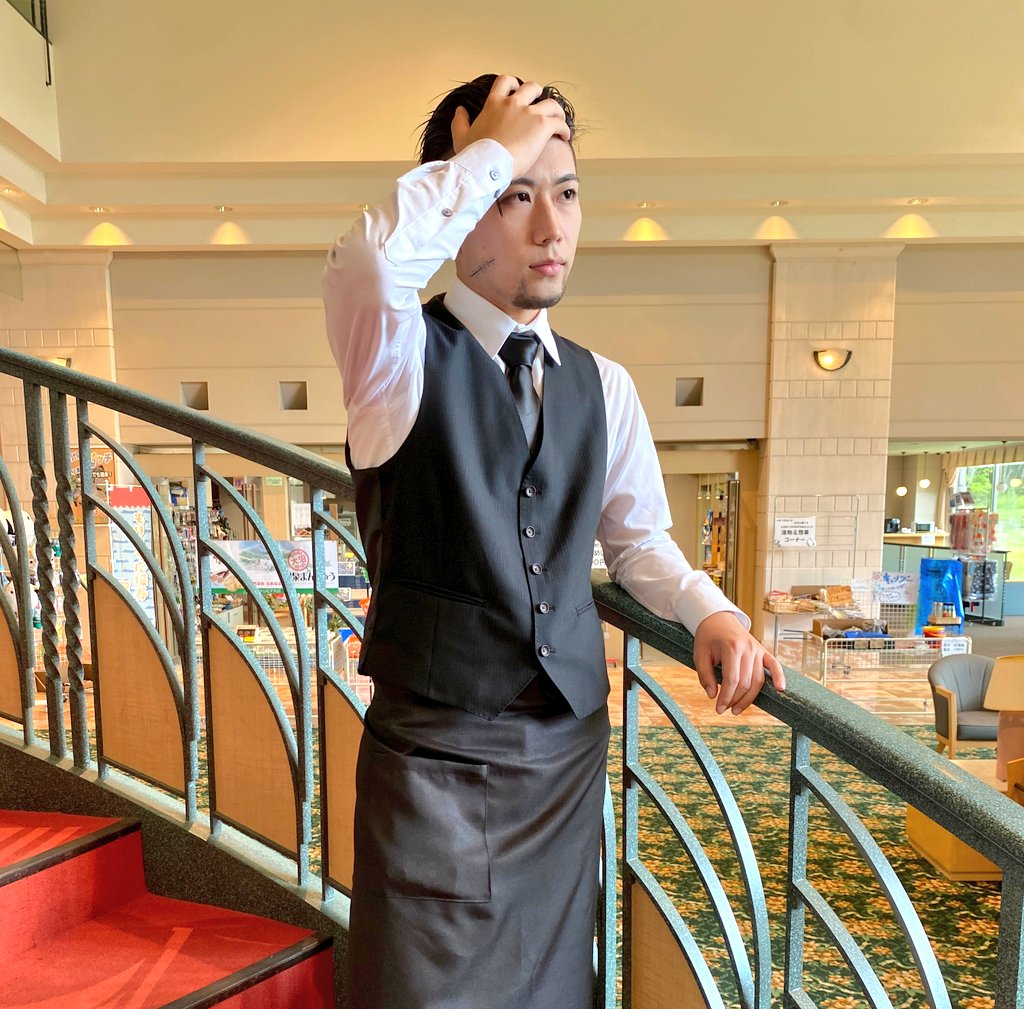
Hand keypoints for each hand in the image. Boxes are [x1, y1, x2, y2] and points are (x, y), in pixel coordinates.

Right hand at [450, 74, 569, 178]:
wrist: (487, 165)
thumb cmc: (474, 154)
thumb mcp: (461, 136)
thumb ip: (460, 121)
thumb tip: (460, 110)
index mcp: (494, 104)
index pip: (506, 82)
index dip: (514, 85)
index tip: (518, 93)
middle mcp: (512, 103)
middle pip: (532, 88)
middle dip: (538, 96)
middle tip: (540, 109)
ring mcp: (529, 113)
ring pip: (551, 103)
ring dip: (556, 112)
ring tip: (558, 122)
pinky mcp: (541, 126)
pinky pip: (559, 122)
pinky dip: (564, 129)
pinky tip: (564, 137)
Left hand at [693, 611, 785, 714]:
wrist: (718, 619)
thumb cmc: (708, 637)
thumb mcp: (699, 654)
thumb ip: (705, 675)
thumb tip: (712, 695)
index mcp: (731, 647)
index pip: (732, 679)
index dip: (726, 697)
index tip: (718, 708)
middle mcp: (747, 648)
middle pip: (746, 682)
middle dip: (735, 700)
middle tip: (724, 709)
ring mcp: (757, 649)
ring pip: (758, 680)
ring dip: (749, 698)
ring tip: (737, 709)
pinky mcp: (763, 650)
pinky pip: (774, 665)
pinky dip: (779, 677)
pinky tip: (780, 689)